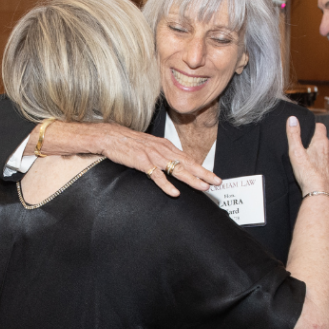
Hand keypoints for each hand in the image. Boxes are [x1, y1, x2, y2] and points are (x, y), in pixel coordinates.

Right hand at [84, 122, 220, 196]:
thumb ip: (163, 154)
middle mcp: (163, 150)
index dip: (201, 168)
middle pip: (187, 163)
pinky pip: (157, 176)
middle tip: (217, 182)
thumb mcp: (150, 146)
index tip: (213, 176)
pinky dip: (166, 185)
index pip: (188, 158)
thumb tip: (174, 164)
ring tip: (203, 187)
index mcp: (166, 146)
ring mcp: (153, 156)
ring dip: (191, 179)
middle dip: (204, 173)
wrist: (111, 136)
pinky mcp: (143, 162)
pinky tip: (175, 192)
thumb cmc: (129, 142)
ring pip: (177, 169)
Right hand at [285, 117, 328, 194]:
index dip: (313, 127)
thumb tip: (292, 119)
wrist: (318, 192)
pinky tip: (318, 170)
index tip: (307, 132)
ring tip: (311, 160)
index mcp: (321, 142)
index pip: (320, 127)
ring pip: (328, 152)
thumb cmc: (306, 173)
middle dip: (316, 142)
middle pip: (324, 140)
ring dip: (322, 153)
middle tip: (305, 149)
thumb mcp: (295, 151)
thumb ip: (294, 134)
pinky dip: (326, 165)